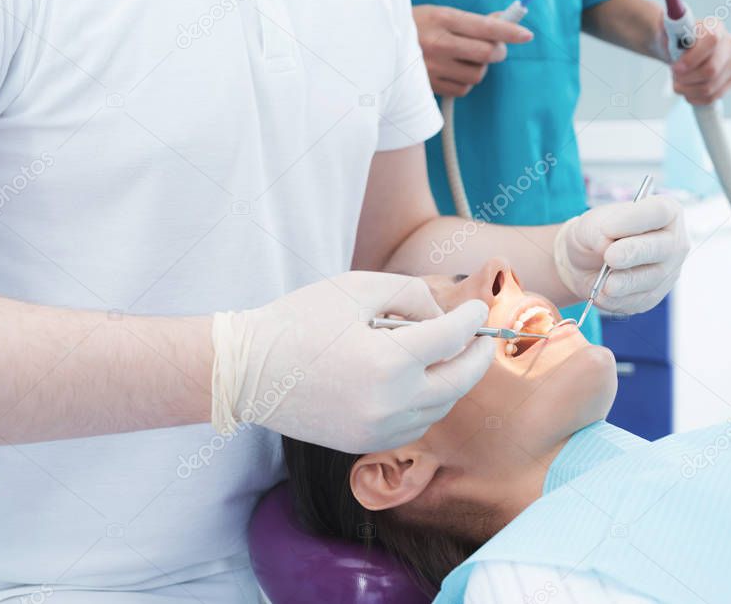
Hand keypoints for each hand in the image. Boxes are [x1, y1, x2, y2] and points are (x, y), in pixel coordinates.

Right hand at [210, 272, 492, 452]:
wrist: (247, 371)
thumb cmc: (298, 320)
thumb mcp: (357, 288)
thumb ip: (411, 294)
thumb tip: (443, 318)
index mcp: (388, 360)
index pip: (453, 338)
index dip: (472, 320)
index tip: (478, 310)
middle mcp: (390, 402)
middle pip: (459, 381)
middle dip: (478, 356)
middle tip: (483, 339)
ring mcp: (378, 429)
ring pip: (441, 407)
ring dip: (452, 380)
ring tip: (446, 355)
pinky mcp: (365, 443)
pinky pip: (416, 425)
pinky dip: (428, 402)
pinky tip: (418, 380)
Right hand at [413, 4, 532, 96]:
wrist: (376, 44)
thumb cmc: (413, 26)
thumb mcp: (438, 14)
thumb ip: (470, 21)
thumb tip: (504, 22)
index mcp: (441, 19)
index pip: (486, 27)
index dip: (510, 32)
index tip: (526, 35)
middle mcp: (438, 43)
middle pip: (487, 53)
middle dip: (497, 51)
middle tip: (494, 48)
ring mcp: (433, 68)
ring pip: (477, 74)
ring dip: (480, 68)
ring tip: (466, 59)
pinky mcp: (429, 87)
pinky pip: (463, 89)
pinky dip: (465, 82)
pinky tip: (454, 72)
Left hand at [553, 196, 689, 314]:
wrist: (584, 263)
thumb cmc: (595, 235)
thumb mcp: (589, 224)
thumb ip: (597, 230)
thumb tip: (607, 245)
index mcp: (664, 212)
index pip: (659, 211)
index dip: (634, 220)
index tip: (608, 228)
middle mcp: (673, 241)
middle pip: (662, 247)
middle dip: (634, 253)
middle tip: (610, 257)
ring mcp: (668, 271)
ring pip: (652, 278)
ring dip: (625, 281)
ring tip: (605, 282)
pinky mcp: (654, 296)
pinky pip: (641, 300)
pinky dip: (618, 298)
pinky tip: (603, 291)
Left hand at [671, 19, 730, 105]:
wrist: (680, 50)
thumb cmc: (674, 39)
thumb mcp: (668, 30)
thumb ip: (671, 24)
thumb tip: (674, 16)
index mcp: (715, 27)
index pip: (711, 42)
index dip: (691, 59)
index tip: (675, 67)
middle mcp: (729, 44)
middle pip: (711, 70)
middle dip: (687, 78)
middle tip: (675, 76)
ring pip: (709, 88)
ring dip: (687, 89)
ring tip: (678, 82)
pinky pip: (711, 98)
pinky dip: (694, 98)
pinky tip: (686, 90)